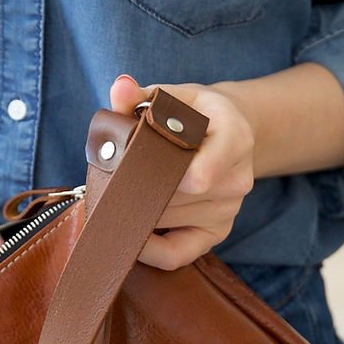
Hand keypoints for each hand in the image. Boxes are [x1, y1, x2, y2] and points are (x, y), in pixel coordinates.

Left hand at [109, 74, 255, 268]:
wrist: (229, 133)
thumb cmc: (194, 114)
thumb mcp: (173, 97)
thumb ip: (141, 95)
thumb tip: (120, 88)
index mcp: (236, 137)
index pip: (200, 174)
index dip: (159, 176)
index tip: (126, 167)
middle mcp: (238, 179)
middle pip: (174, 198)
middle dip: (135, 189)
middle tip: (106, 179)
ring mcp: (229, 210)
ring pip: (167, 220)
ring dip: (137, 209)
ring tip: (119, 193)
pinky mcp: (216, 233)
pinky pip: (176, 254)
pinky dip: (148, 249)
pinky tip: (132, 232)